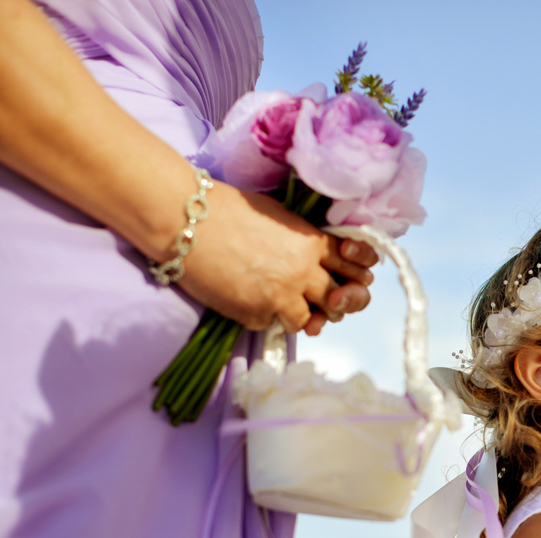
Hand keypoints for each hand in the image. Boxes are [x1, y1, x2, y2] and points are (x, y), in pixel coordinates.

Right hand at [177, 184, 377, 332]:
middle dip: (335, 303)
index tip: (348, 280)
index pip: (354, 266)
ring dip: (301, 315)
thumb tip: (321, 261)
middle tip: (322, 302)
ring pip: (310, 321)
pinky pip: (273, 325)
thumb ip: (304, 240)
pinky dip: (265, 317)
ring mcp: (281, 296)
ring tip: (281, 301)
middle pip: (341, 300)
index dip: (356, 275)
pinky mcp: (256, 314)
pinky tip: (248, 298)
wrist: (184, 220)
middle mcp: (303, 271)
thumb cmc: (227, 210)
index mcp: (312, 242)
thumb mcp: (278, 216)